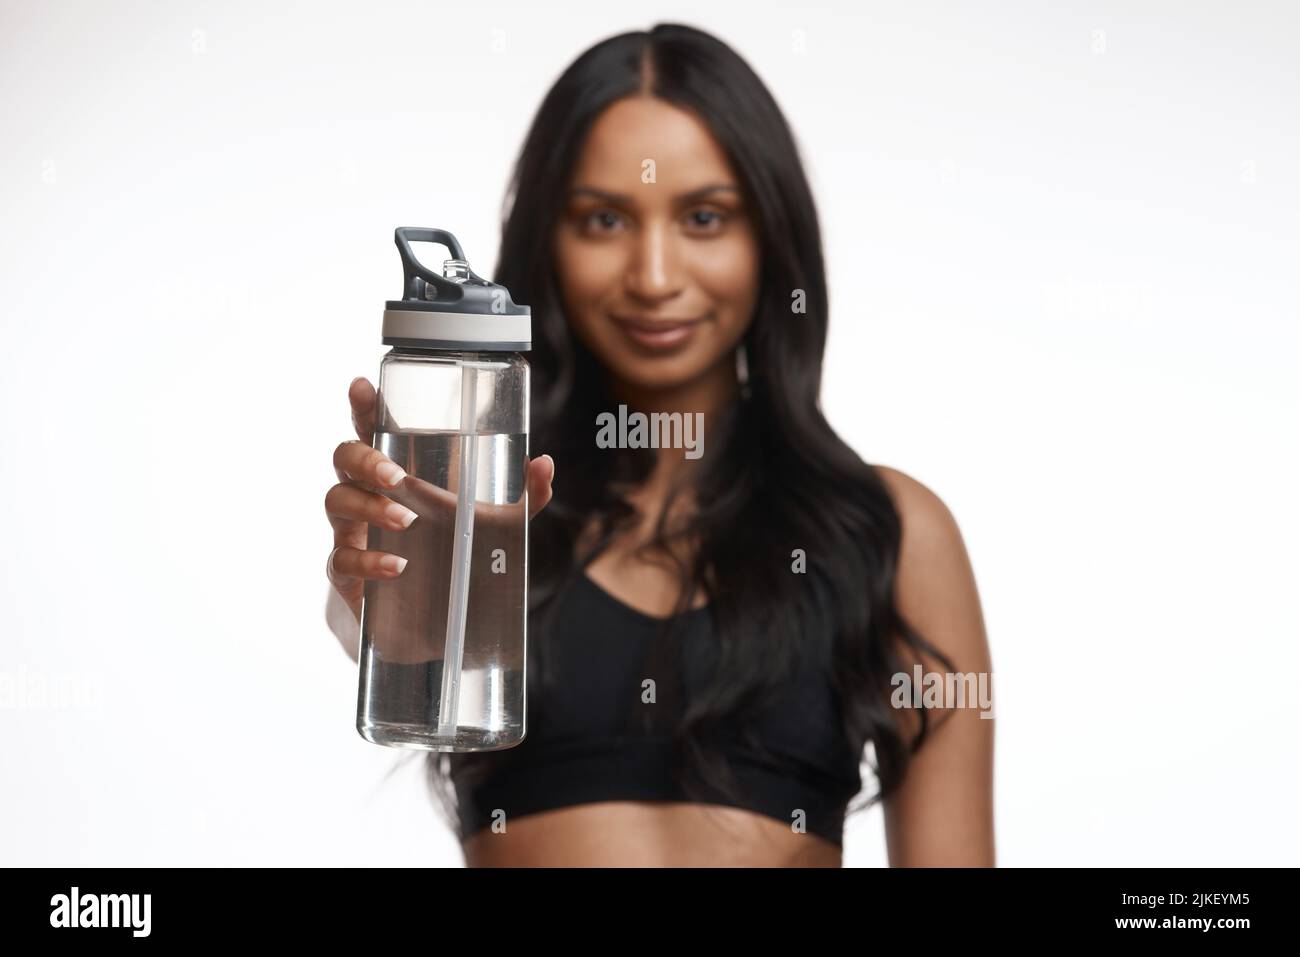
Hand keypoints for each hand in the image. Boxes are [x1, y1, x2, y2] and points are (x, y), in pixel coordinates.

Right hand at [325, 376, 553, 660]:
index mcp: (398, 472)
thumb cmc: (450, 554)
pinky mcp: (347, 572)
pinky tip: (397, 567)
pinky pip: (342, 558)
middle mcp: (368, 494)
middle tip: (396, 475)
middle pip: (344, 458)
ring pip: (337, 501)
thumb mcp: (494, 527)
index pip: (373, 430)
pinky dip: (369, 560)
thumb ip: (523, 499)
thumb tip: (544, 464)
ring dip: (369, 507)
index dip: (363, 406)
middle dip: (365, 459)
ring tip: (406, 520)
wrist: (426, 622)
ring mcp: (352, 531)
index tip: (363, 385)